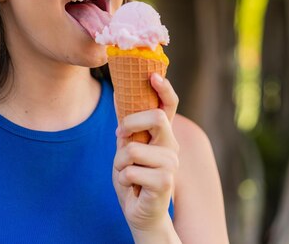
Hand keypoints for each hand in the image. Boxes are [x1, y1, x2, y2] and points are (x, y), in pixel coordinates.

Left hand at [113, 73, 180, 240]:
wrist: (139, 211)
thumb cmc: (132, 177)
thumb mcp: (126, 148)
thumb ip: (127, 127)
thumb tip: (118, 94)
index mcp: (162, 135)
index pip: (168, 106)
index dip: (164, 89)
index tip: (154, 76)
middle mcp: (171, 146)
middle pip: (155, 117)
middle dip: (129, 125)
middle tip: (120, 138)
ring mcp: (171, 163)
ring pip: (133, 149)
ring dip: (120, 164)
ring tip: (128, 174)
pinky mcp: (165, 181)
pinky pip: (131, 170)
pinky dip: (123, 179)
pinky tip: (133, 187)